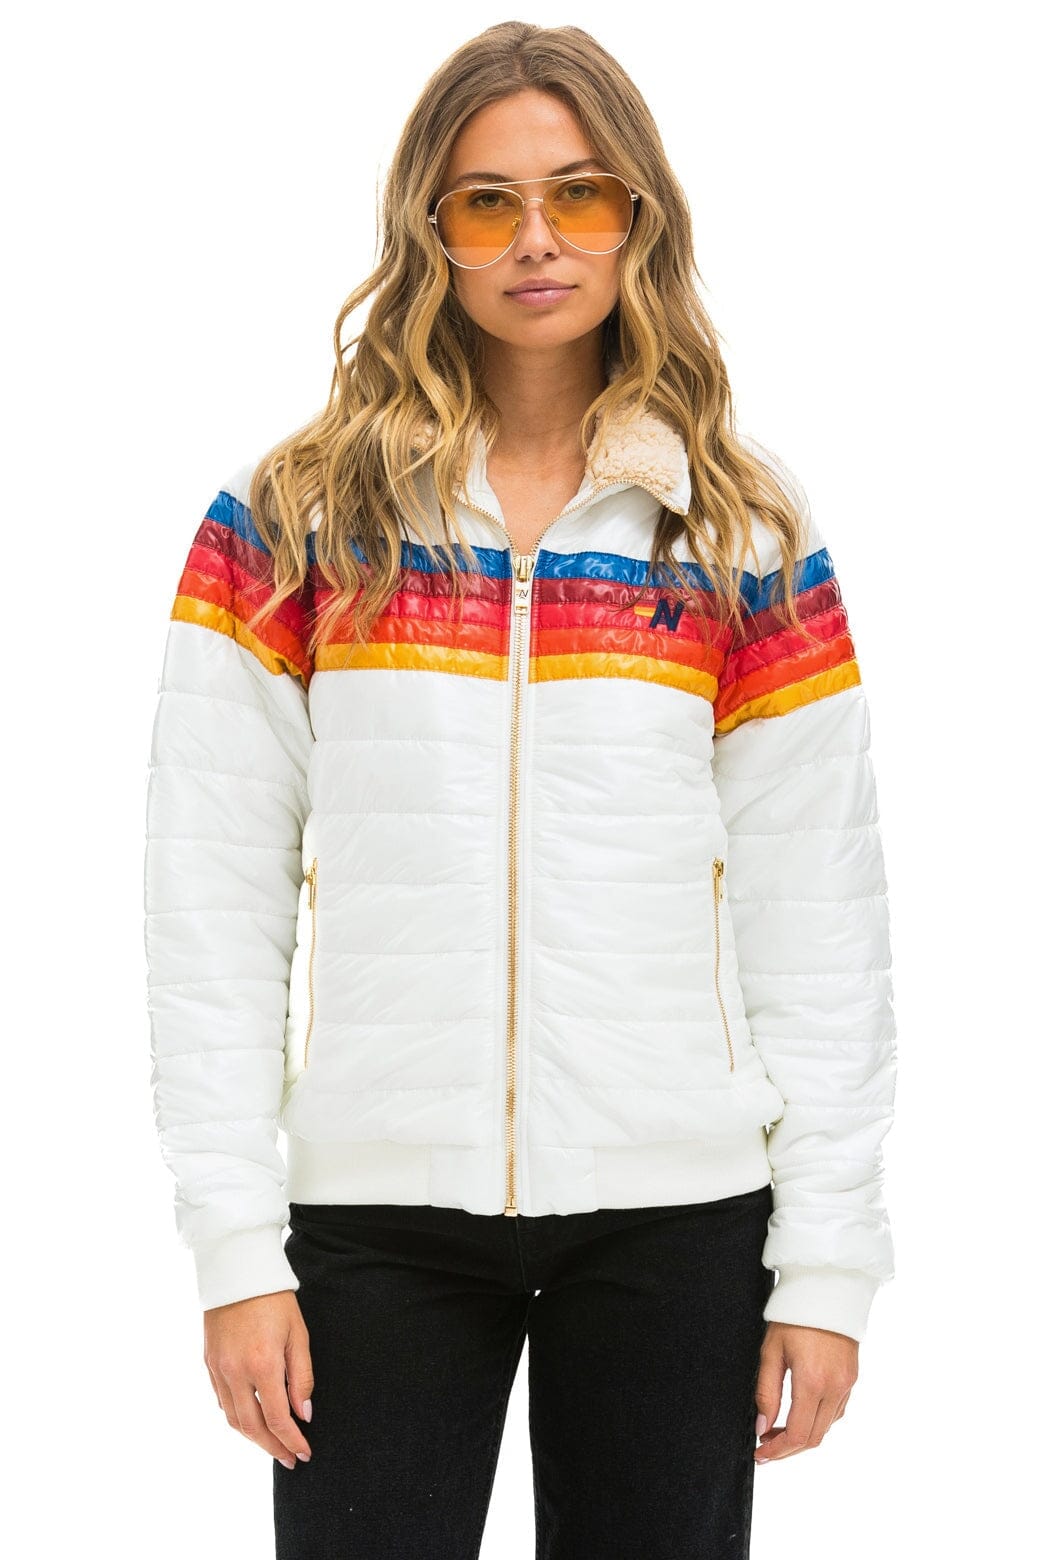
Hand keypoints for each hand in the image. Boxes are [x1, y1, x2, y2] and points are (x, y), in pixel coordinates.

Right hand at [203, 1290, 314, 1468]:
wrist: (238, 1270)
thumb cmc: (275, 1300)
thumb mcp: (298, 1335)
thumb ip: (301, 1377)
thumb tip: (304, 1414)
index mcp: (262, 1365)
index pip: (277, 1418)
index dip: (291, 1440)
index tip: (304, 1453)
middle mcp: (235, 1372)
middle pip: (252, 1427)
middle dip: (272, 1447)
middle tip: (289, 1459)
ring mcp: (218, 1368)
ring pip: (233, 1418)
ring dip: (253, 1437)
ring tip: (272, 1444)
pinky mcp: (209, 1362)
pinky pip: (222, 1400)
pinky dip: (236, 1416)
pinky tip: (251, 1418)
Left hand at [754, 1321, 857, 1462]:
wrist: (826, 1289)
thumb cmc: (794, 1315)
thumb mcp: (771, 1351)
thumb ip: (766, 1392)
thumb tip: (762, 1427)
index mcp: (812, 1381)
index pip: (797, 1435)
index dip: (777, 1451)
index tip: (761, 1454)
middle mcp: (834, 1388)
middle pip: (813, 1438)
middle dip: (787, 1449)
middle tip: (766, 1447)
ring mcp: (847, 1384)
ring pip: (826, 1428)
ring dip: (803, 1437)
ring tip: (778, 1432)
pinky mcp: (852, 1379)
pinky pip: (836, 1412)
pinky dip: (818, 1421)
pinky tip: (801, 1415)